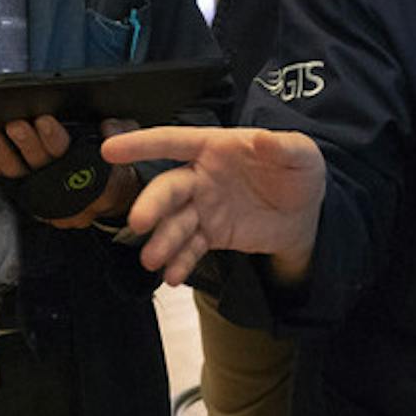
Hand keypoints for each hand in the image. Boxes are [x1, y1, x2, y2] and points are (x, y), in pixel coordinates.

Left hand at [0, 115, 141, 228]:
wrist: (114, 194)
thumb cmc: (117, 161)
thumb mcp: (131, 140)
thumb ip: (121, 131)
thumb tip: (106, 126)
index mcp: (96, 174)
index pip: (73, 156)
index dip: (55, 139)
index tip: (43, 121)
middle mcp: (71, 190)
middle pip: (45, 167)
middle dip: (27, 145)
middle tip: (14, 125)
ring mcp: (51, 198)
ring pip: (25, 179)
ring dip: (6, 157)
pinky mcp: (36, 200)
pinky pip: (14, 187)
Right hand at [101, 126, 328, 286]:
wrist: (306, 214)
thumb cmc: (298, 172)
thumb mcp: (301, 155)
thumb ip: (284, 146)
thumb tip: (263, 139)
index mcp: (215, 147)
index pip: (173, 141)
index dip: (142, 144)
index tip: (110, 149)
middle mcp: (201, 175)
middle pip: (169, 188)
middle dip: (152, 204)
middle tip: (139, 222)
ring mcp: (204, 207)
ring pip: (175, 222)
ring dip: (162, 240)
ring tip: (152, 260)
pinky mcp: (211, 235)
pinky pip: (191, 248)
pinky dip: (180, 262)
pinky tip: (173, 276)